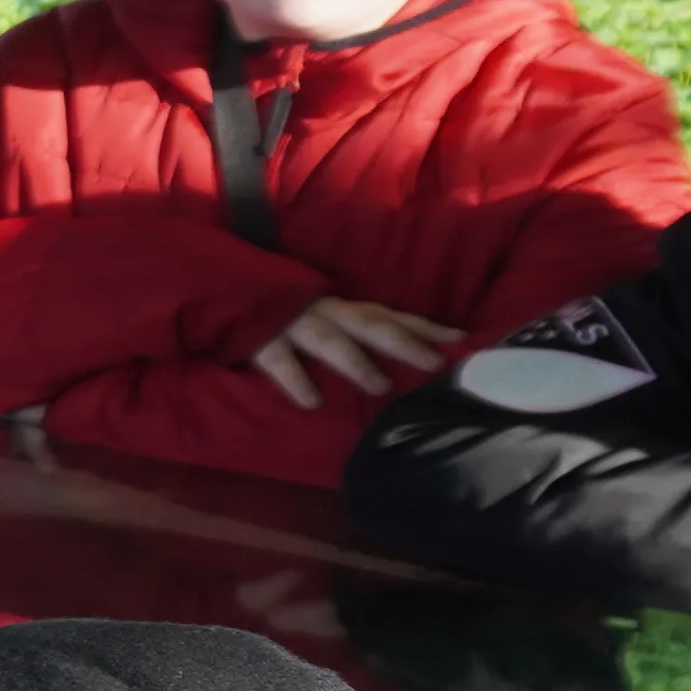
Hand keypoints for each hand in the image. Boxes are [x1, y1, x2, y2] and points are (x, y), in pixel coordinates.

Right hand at [244, 293, 459, 411]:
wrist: (228, 288)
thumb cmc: (284, 314)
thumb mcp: (325, 317)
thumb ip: (354, 332)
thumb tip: (407, 355)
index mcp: (344, 308)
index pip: (392, 316)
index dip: (426, 326)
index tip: (463, 339)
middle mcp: (326, 312)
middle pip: (371, 325)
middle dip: (404, 342)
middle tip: (435, 363)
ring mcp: (293, 324)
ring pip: (330, 341)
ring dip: (356, 362)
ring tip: (380, 386)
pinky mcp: (261, 339)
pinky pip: (280, 361)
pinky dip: (296, 380)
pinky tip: (311, 401)